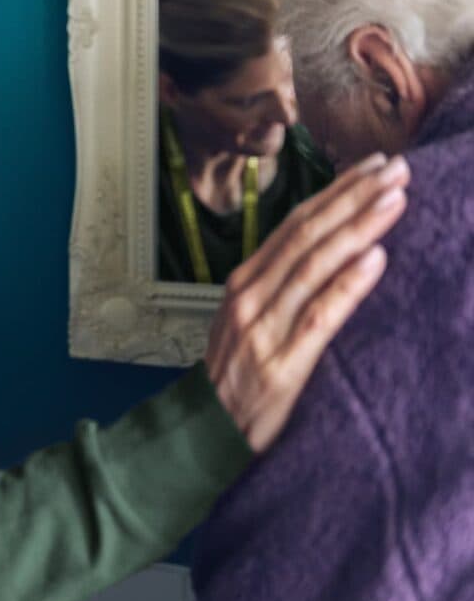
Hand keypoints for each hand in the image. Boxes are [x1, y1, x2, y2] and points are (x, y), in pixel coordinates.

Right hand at [205, 152, 409, 451]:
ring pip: (314, 265)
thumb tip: (329, 254)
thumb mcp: (245, 321)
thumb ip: (278, 288)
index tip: (371, 167)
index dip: (335, 192)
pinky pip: (319, 316)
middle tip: (395, 169)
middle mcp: (249, 297)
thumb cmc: (234, 377)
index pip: (294, 225)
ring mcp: (263, 328)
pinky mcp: (281, 364)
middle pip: (307, 235)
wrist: (205, 432)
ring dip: (358, 228)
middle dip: (353, 198)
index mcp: (243, 282)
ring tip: (395, 200)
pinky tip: (376, 259)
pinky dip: (348, 285)